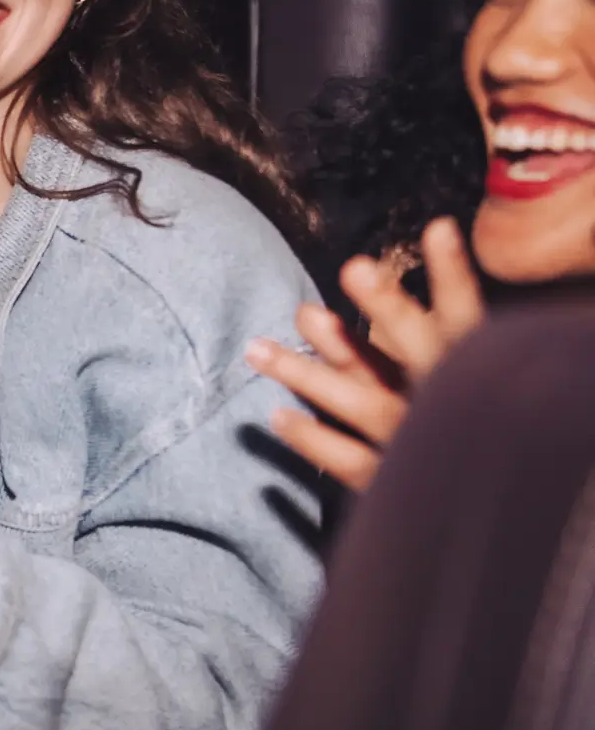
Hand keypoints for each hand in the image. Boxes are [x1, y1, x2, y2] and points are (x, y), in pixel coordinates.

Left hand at [248, 216, 485, 491]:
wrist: (474, 501)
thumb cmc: (452, 419)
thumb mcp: (442, 368)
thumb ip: (411, 329)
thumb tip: (377, 266)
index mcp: (471, 369)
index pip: (470, 314)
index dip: (456, 274)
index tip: (438, 228)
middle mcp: (450, 402)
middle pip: (420, 348)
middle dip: (389, 307)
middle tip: (353, 266)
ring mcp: (421, 442)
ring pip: (364, 402)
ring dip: (308, 372)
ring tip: (255, 348)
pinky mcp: (396, 482)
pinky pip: (350, 461)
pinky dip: (313, 439)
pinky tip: (276, 417)